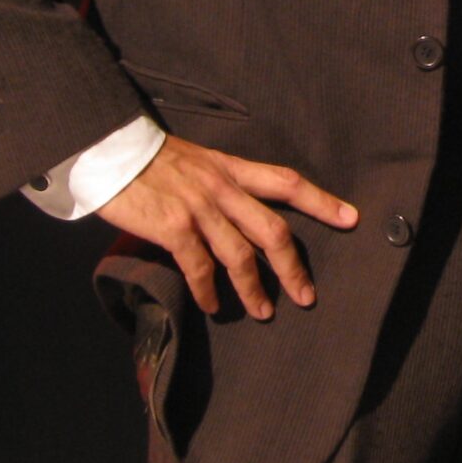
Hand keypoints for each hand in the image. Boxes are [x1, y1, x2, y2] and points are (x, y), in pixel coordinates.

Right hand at [99, 135, 359, 319]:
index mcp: (232, 168)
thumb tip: (242, 214)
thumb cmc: (152, 159)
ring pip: (240, 256)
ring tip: (264, 311)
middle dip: (293, 267)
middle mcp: (223, 188)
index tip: (351, 219)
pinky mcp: (173, 227)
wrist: (110, 150)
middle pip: (273, 231)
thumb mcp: (198, 161)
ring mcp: (199, 208)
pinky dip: (210, 291)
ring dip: (254, 289)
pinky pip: (200, 268)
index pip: (287, 182)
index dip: (321, 201)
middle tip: (307, 295)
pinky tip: (214, 307)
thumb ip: (223, 184)